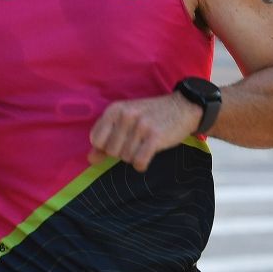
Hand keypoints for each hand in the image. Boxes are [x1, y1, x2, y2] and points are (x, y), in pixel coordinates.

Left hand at [87, 92, 201, 172]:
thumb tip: (90, 159)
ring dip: (135, 156)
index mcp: (114, 109)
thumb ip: (105, 139)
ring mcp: (141, 125)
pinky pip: (139, 161)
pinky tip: (148, 156)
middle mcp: (126, 115)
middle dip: (122, 152)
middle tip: (135, 142)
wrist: (182, 107)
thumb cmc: (150, 115)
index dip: (106, 146)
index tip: (119, 141)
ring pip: (126, 158)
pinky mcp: (155, 136)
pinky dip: (142, 164)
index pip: (96, 139)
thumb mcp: (125, 120)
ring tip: (144, 144)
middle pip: (111, 151)